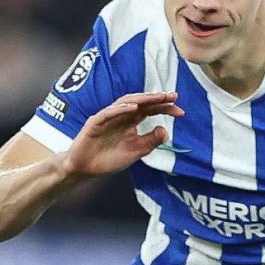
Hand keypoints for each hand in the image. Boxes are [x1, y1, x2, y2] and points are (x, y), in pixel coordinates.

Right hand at [62, 92, 184, 177]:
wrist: (84, 169)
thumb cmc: (107, 159)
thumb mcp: (135, 152)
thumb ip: (150, 142)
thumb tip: (166, 130)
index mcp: (130, 123)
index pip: (150, 111)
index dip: (165, 109)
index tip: (180, 112)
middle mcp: (120, 116)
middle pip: (141, 103)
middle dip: (156, 98)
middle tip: (172, 96)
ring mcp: (107, 118)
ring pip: (125, 103)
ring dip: (141, 99)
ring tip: (156, 97)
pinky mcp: (95, 123)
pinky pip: (108, 113)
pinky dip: (120, 109)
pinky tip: (132, 107)